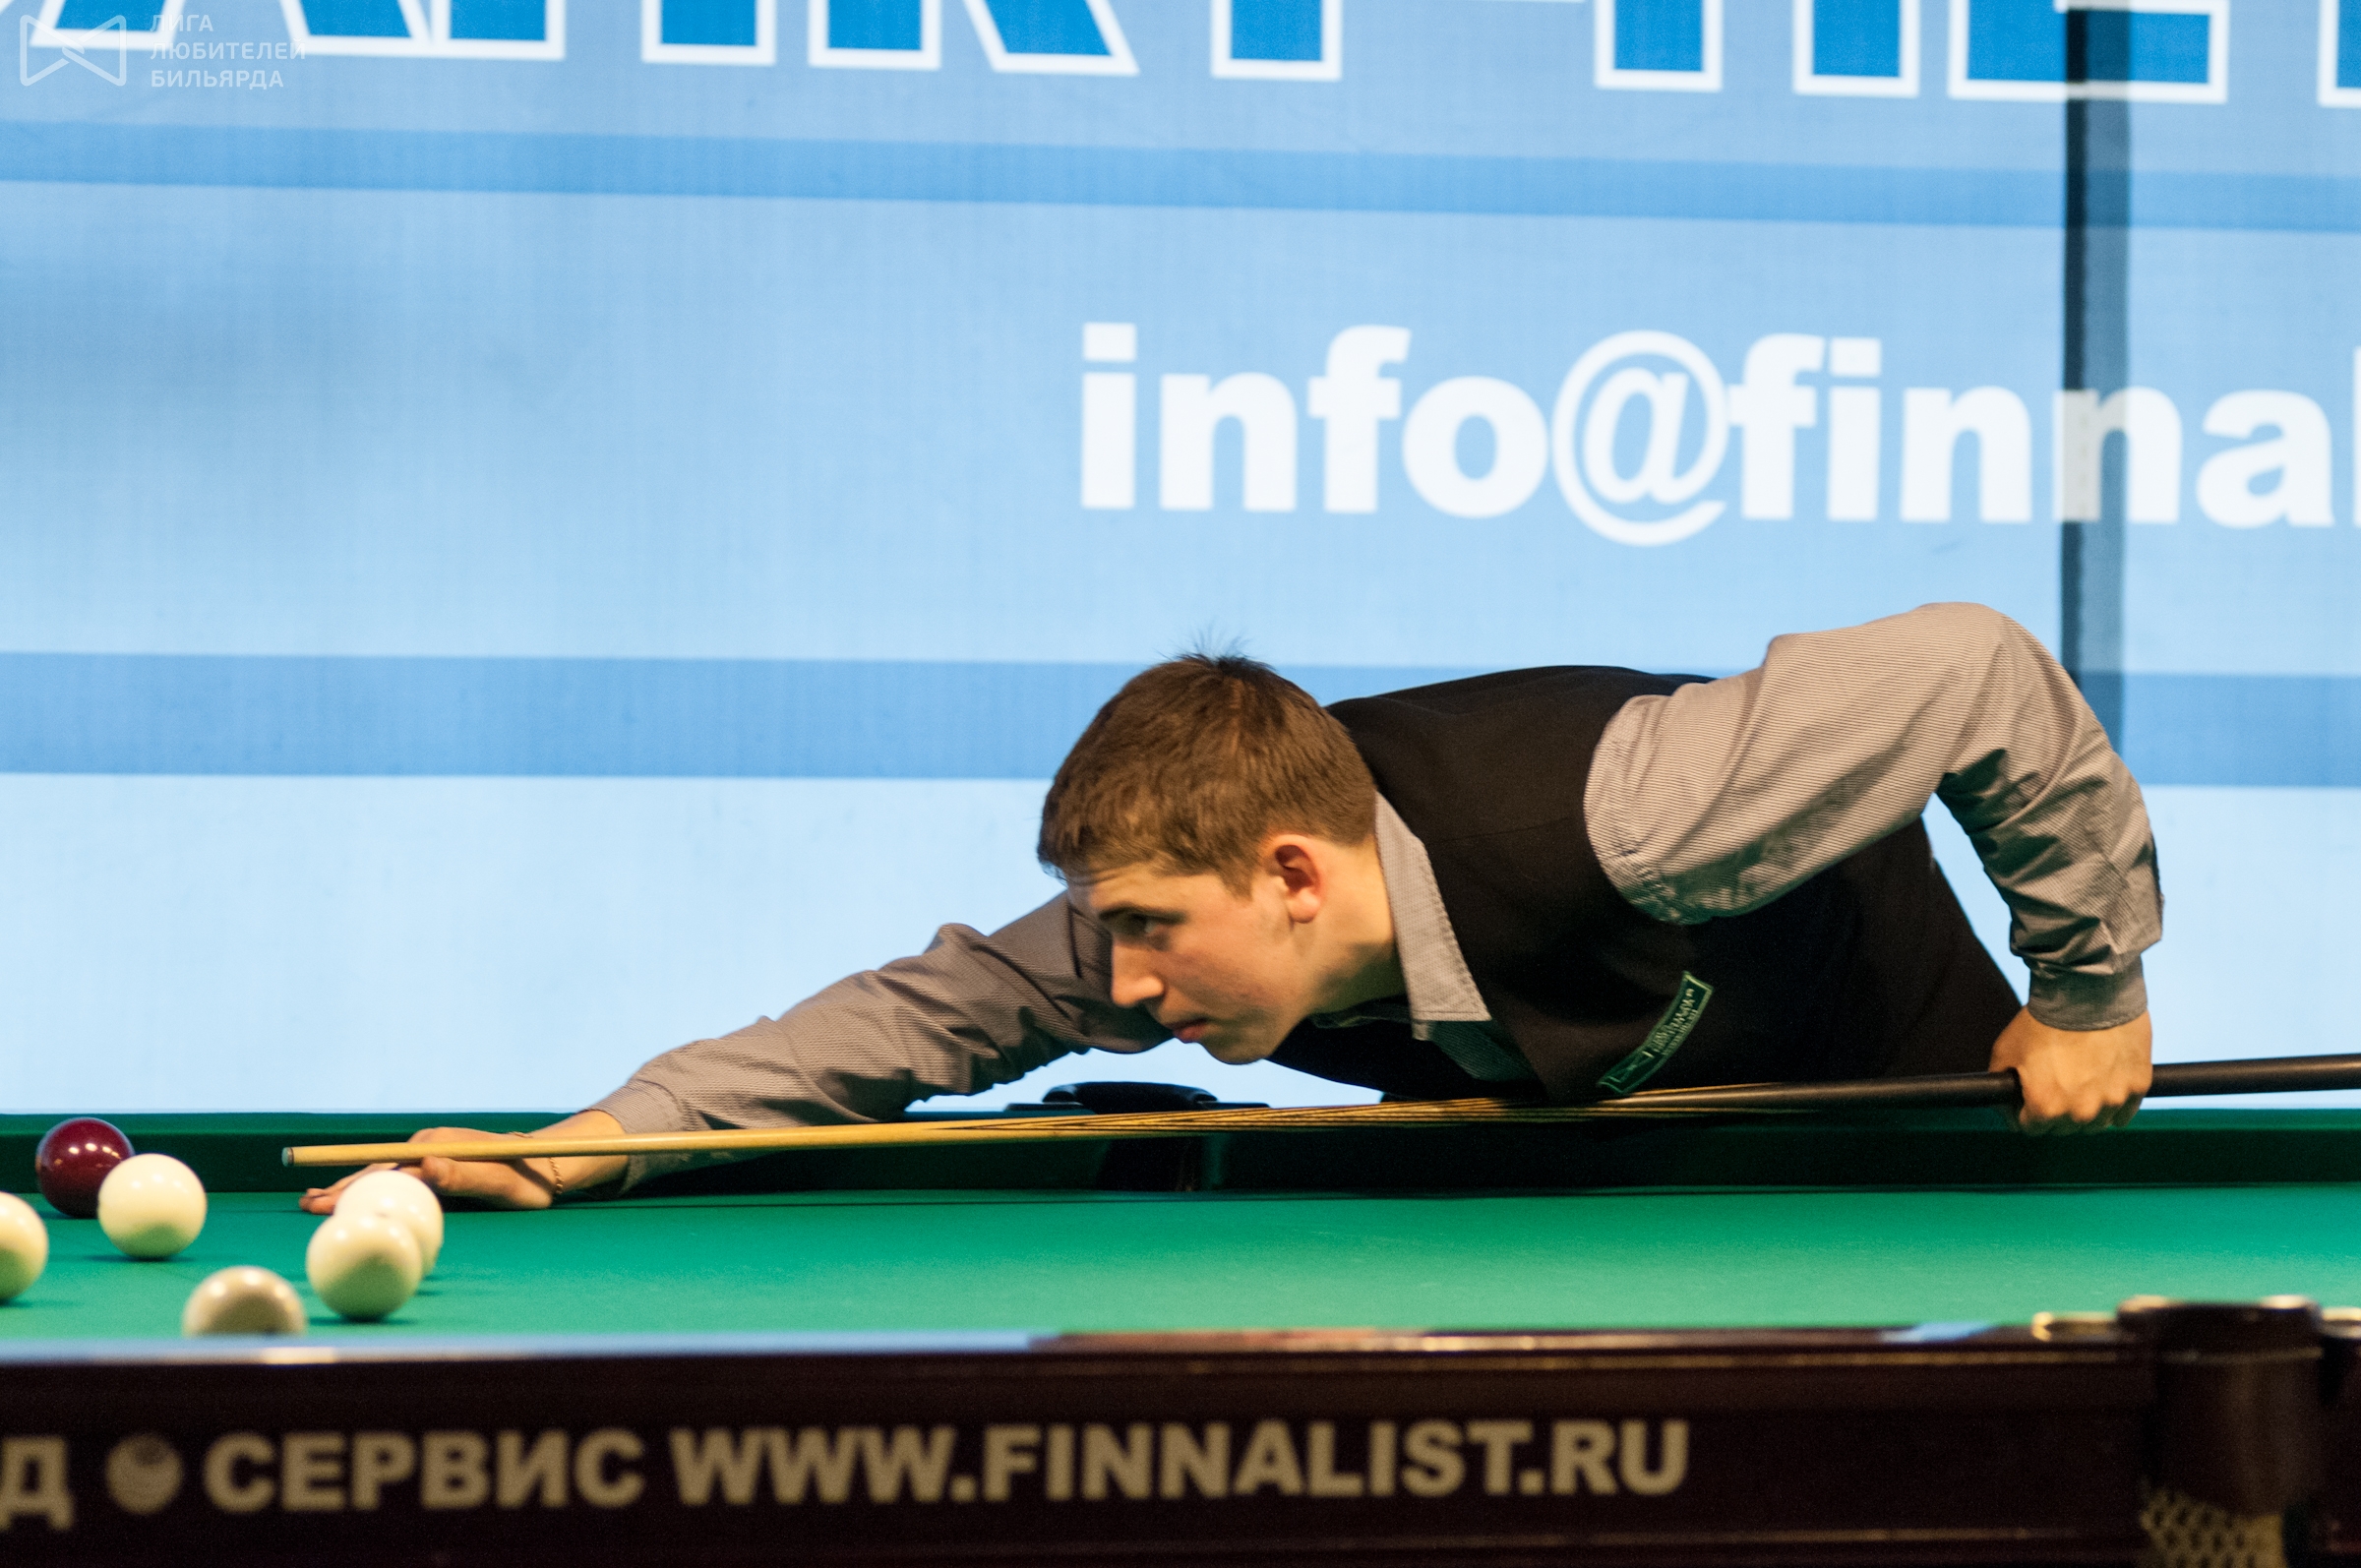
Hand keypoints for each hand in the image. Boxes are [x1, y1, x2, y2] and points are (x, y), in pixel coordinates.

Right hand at [297, 1112, 623, 1213]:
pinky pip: (395, 1178)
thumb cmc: (526, 1179)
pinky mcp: (434, 1165)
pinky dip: (369, 1188)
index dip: (352, 1186)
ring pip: (381, 1174)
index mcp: (438, 1148)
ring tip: (313, 1201)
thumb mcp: (499, 1183)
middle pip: (376, 1171)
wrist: (547, 1163)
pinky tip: (349, 1197)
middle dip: (340, 1188)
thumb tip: (427, 1167)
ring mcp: (429, 1154)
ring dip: (348, 1188)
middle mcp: (428, 1146)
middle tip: (305, 1207)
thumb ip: (465, 1177)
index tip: (323, 1199)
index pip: (385, 1170)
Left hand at [1988, 1007, 2151, 1133]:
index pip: (2031, 1128)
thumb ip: (2001, 1083)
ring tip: (2079, 1080)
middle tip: (2054, 1082)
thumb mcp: (2006, 1050)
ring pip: (2095, 1123)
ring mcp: (2112, 1101)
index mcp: (2046, 1108)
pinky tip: (2103, 1083)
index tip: (2025, 1097)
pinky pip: (2123, 1112)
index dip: (2023, 1111)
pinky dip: (2113, 1103)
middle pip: (2063, 1128)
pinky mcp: (2137, 1087)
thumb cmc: (2044, 1020)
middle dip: (2054, 1111)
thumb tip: (2002, 1099)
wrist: (2088, 991)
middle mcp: (2081, 1113)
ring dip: (2085, 1109)